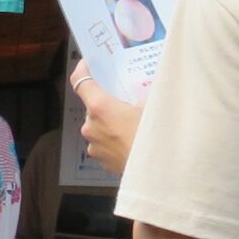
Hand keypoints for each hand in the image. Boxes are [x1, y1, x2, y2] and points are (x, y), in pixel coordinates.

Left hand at [71, 59, 144, 178]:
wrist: (158, 174)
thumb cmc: (156, 136)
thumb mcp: (154, 107)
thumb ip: (144, 95)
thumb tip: (143, 91)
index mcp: (100, 108)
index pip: (80, 81)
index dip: (83, 70)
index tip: (89, 63)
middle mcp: (90, 125)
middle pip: (94, 107)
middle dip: (108, 102)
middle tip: (127, 100)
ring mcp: (93, 145)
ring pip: (100, 126)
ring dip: (112, 123)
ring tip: (135, 125)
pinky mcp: (100, 161)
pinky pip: (105, 143)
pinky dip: (115, 139)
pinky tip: (133, 142)